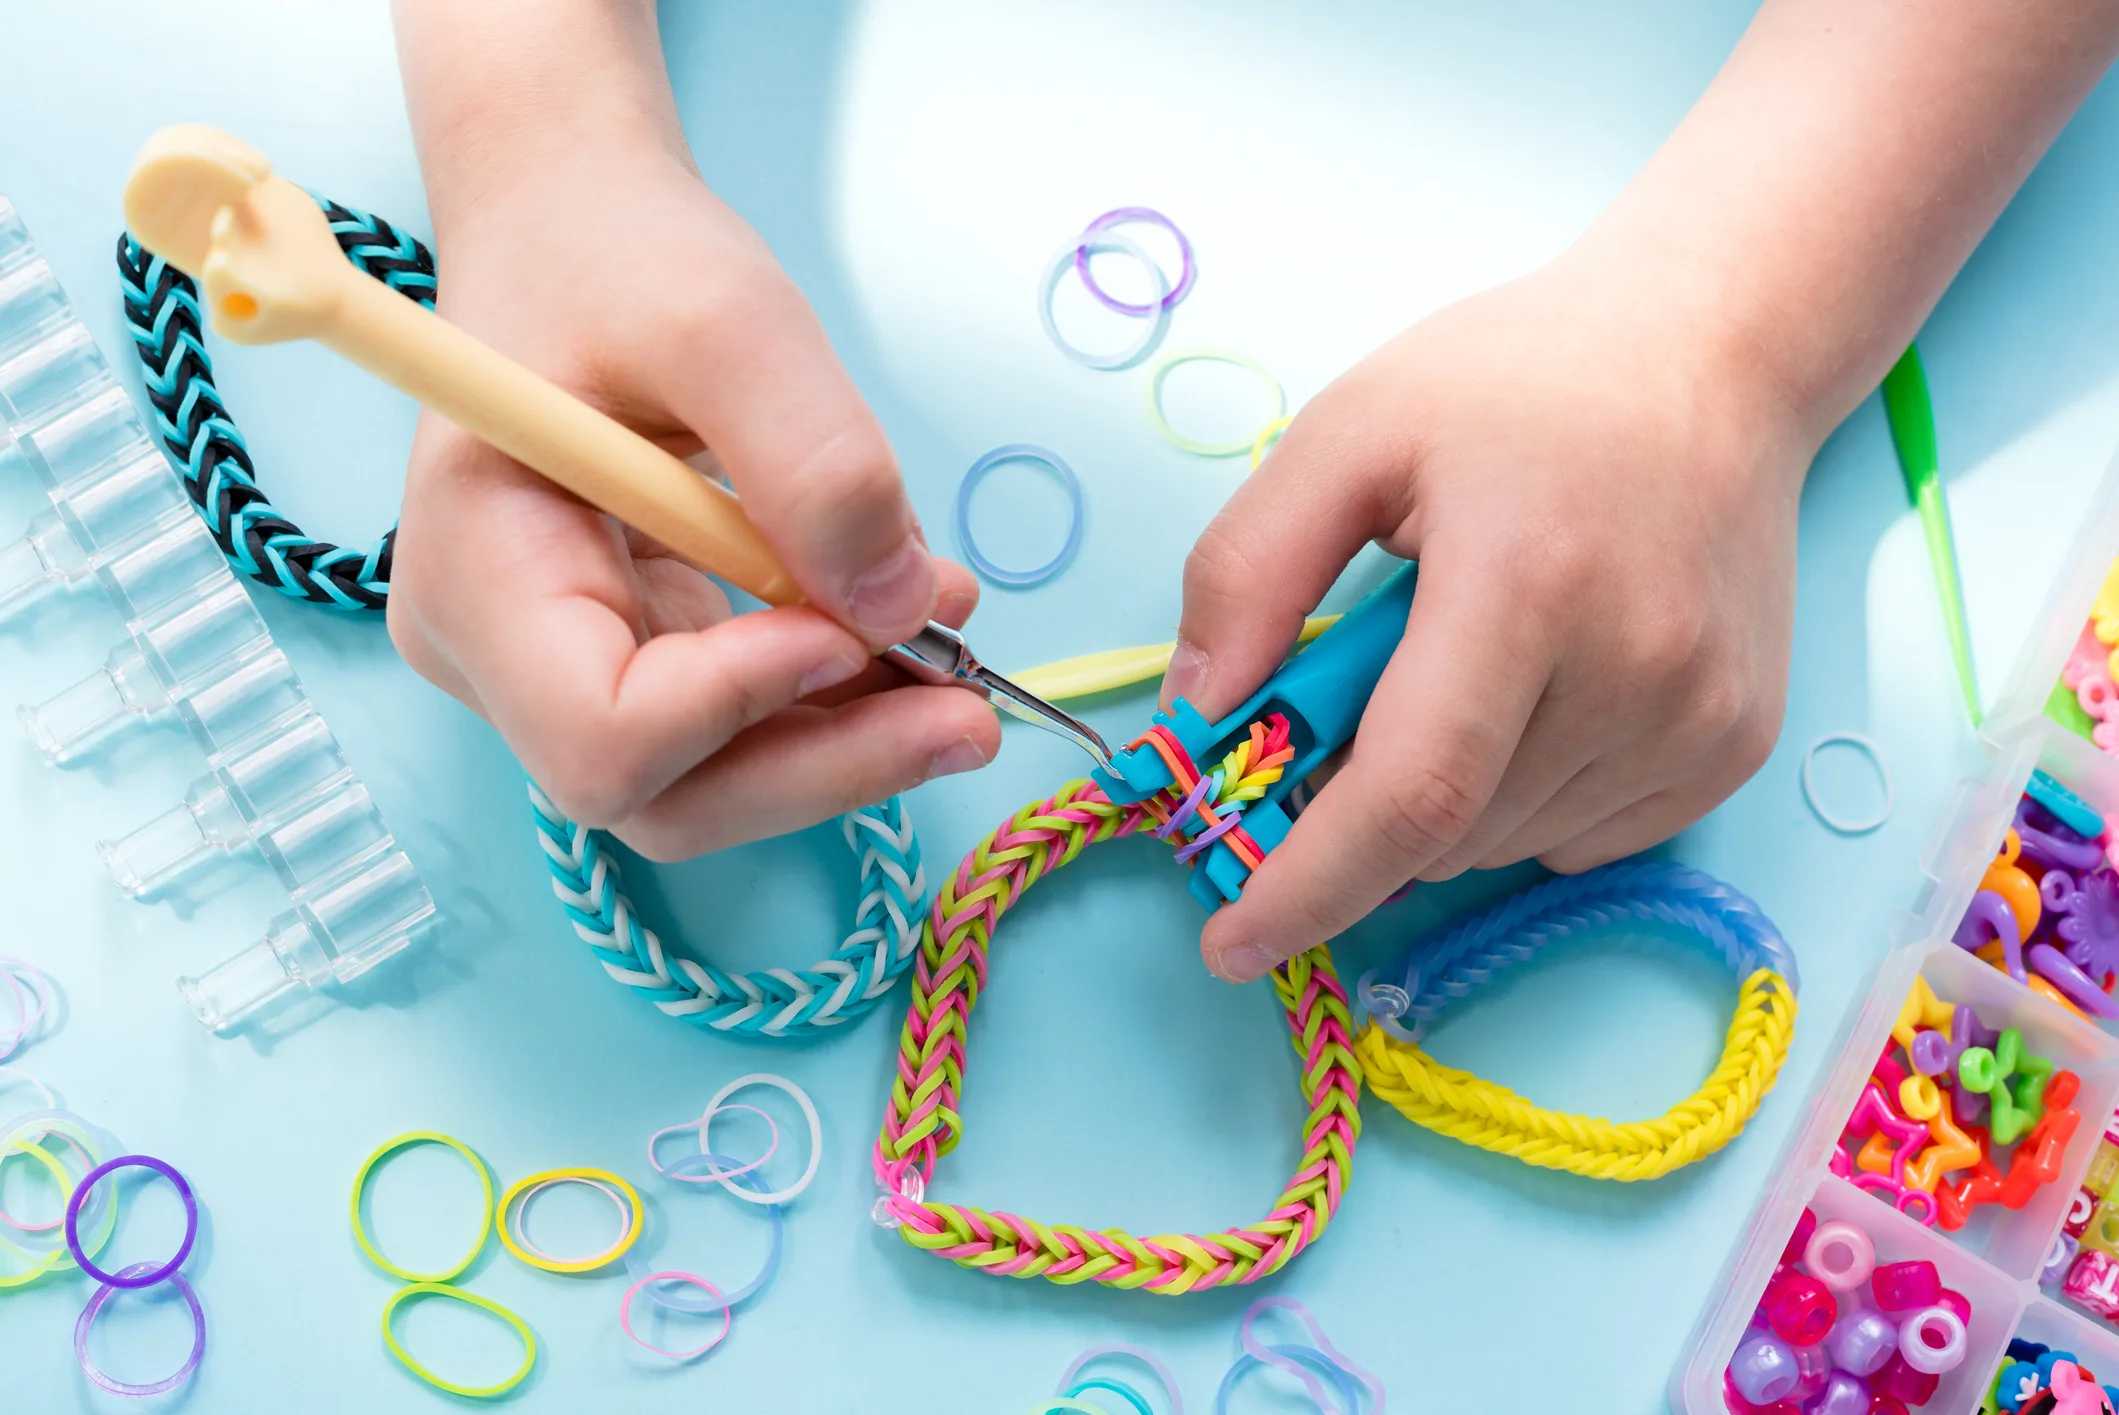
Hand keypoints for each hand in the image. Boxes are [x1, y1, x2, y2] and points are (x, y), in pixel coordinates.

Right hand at [387, 137, 997, 858]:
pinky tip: (914, 639)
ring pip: (713, 781)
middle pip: (665, 795)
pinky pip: (738, 725)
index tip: (850, 629)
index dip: (738, 710)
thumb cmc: (616, 258)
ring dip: (848, 744)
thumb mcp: (728, 319)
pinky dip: (835, 699)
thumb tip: (902, 609)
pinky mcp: (632, 655)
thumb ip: (816, 461)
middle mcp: (498, 656)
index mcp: (478, 574)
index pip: (601, 734)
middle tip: (970, 717)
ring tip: (963, 673)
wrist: (577, 231)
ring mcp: (560, 669)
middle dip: (825, 767)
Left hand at [1167, 251, 1811, 981]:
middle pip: (1445, 830)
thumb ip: (1249, 572)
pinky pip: (1579, 837)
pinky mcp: (1735, 748)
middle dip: (1356, 812)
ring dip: (1438, 803)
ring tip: (1459, 664)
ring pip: (1504, 844)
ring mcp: (1699, 719)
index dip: (1310, 886)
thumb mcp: (1347, 434)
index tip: (1229, 943)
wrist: (1713, 356)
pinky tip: (1532, 691)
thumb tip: (1194, 724)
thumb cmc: (1514, 385)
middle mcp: (1634, 669)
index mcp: (1527, 582)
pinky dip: (1517, 801)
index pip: (1409, 793)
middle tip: (1346, 706)